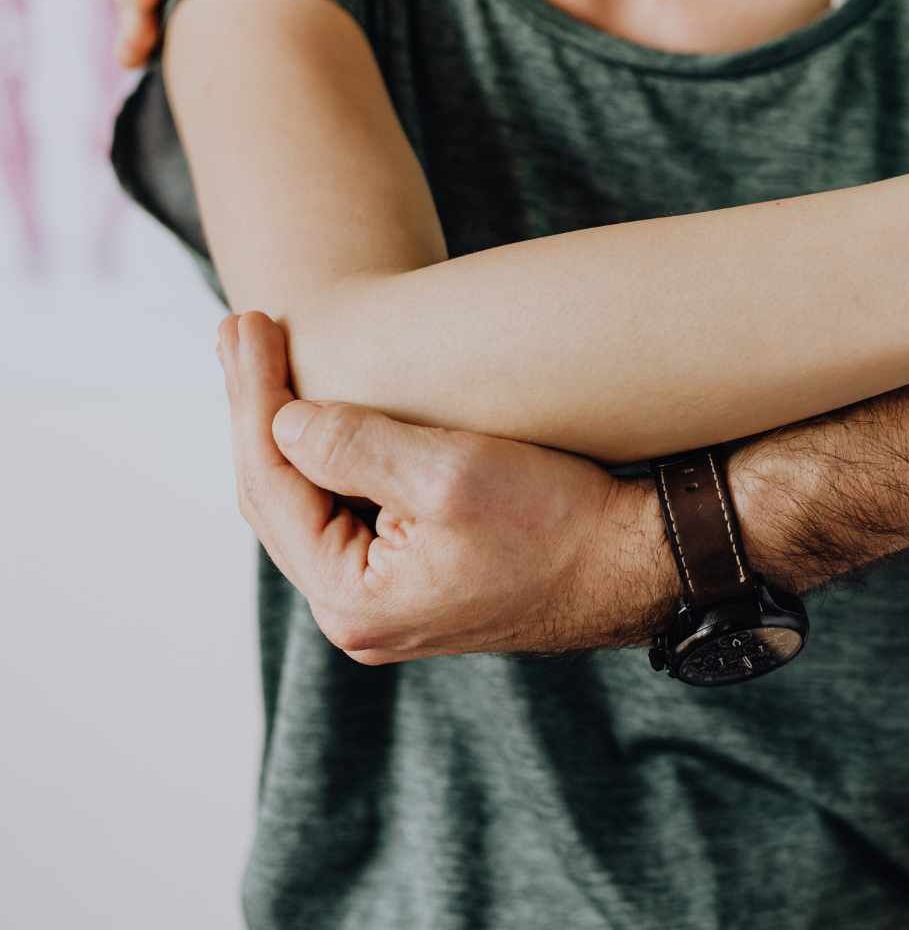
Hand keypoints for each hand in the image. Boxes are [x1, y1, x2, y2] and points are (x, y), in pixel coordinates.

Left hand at [216, 311, 672, 663]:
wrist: (639, 563)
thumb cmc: (562, 522)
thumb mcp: (453, 473)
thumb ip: (354, 446)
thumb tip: (281, 419)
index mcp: (353, 598)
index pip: (271, 484)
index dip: (253, 397)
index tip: (248, 323)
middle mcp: (358, 615)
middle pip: (276, 499)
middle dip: (256, 409)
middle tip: (239, 328)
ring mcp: (387, 603)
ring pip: (308, 507)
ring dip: (286, 431)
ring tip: (263, 360)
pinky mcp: (417, 582)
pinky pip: (345, 515)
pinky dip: (327, 459)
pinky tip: (321, 416)